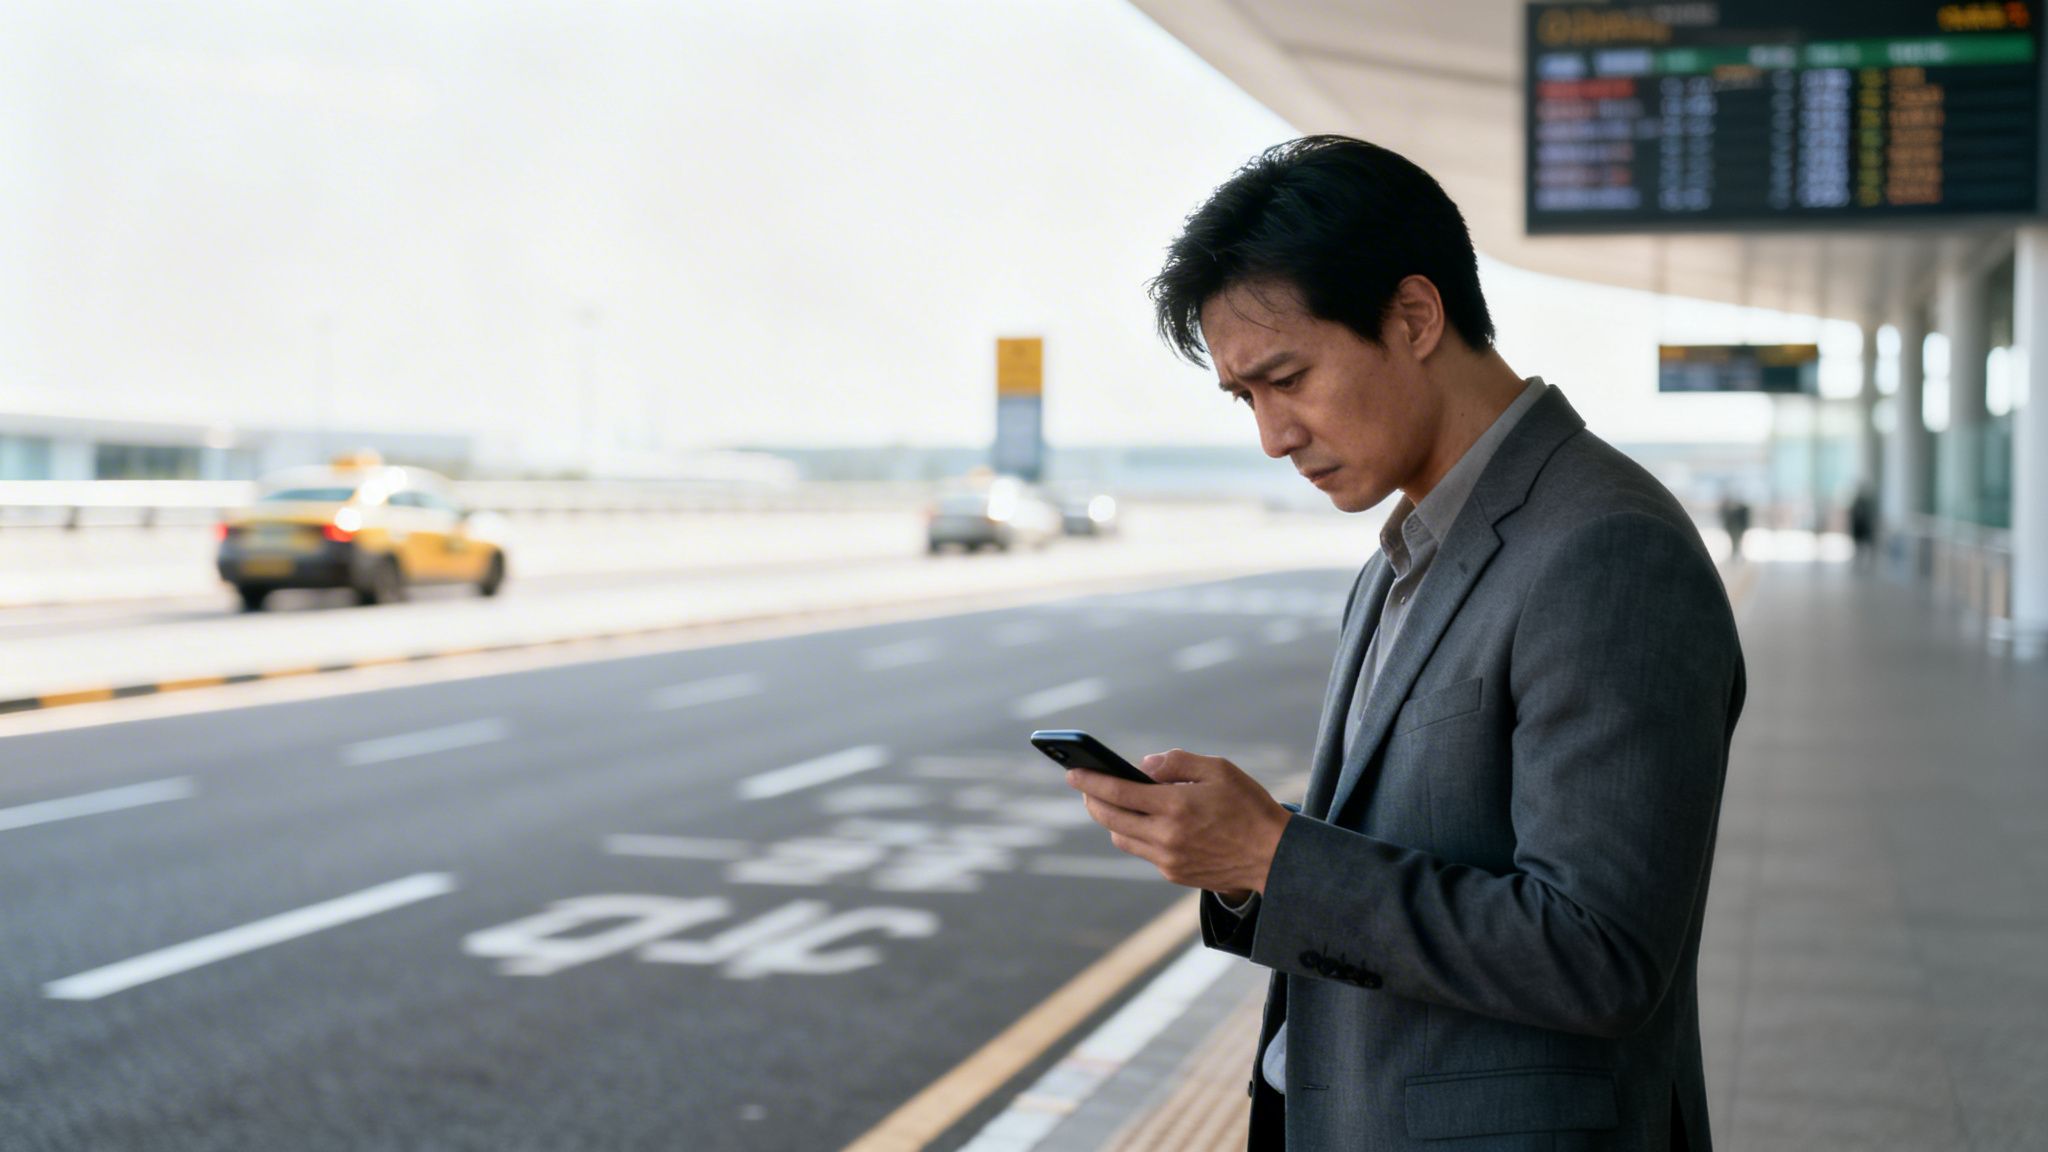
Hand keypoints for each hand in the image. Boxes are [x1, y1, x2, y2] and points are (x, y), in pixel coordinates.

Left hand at [1065, 749, 1290, 895]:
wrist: (1274, 857)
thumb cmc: (1249, 806)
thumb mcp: (1218, 769)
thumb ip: (1177, 762)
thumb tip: (1141, 766)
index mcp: (1175, 805)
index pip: (1117, 792)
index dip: (1090, 781)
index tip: (1071, 771)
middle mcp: (1166, 836)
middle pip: (1109, 818)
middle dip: (1092, 799)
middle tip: (1085, 786)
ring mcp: (1167, 859)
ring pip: (1121, 838)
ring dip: (1111, 820)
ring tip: (1110, 802)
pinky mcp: (1174, 874)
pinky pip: (1142, 852)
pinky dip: (1135, 835)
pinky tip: (1142, 822)